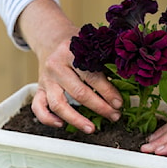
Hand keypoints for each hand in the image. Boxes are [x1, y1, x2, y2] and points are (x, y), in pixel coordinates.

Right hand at [18, 0, 122, 132]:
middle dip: (99, 107)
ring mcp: (45, 80)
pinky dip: (48, 119)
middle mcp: (56, 66)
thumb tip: (128, 82)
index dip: (107, 92)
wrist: (51, 39)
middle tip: (114, 115)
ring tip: (92, 128)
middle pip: (78, 92)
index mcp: (70, 52)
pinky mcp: (38, 89)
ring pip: (58, 104)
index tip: (119, 103)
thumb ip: (105, 61)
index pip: (91, 76)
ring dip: (76, 119)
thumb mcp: (90, 46)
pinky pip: (38, 107)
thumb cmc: (76, 45)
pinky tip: (61, 125)